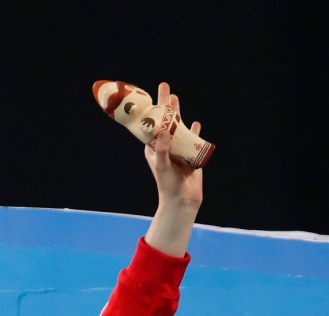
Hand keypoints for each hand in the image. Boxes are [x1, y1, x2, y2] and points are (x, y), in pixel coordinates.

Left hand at [144, 82, 203, 256]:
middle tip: (164, 87)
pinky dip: (194, 131)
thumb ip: (162, 149)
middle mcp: (164, 146)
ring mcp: (177, 149)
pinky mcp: (189, 154)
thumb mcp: (162, 166)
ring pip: (178, 127)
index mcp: (153, 148)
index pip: (150, 125)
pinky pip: (192, 139)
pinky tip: (196, 123)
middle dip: (164, 105)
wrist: (183, 199)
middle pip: (164, 121)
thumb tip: (164, 131)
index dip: (150, 111)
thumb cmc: (168, 185)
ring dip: (178, 113)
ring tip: (175, 98)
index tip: (147, 96)